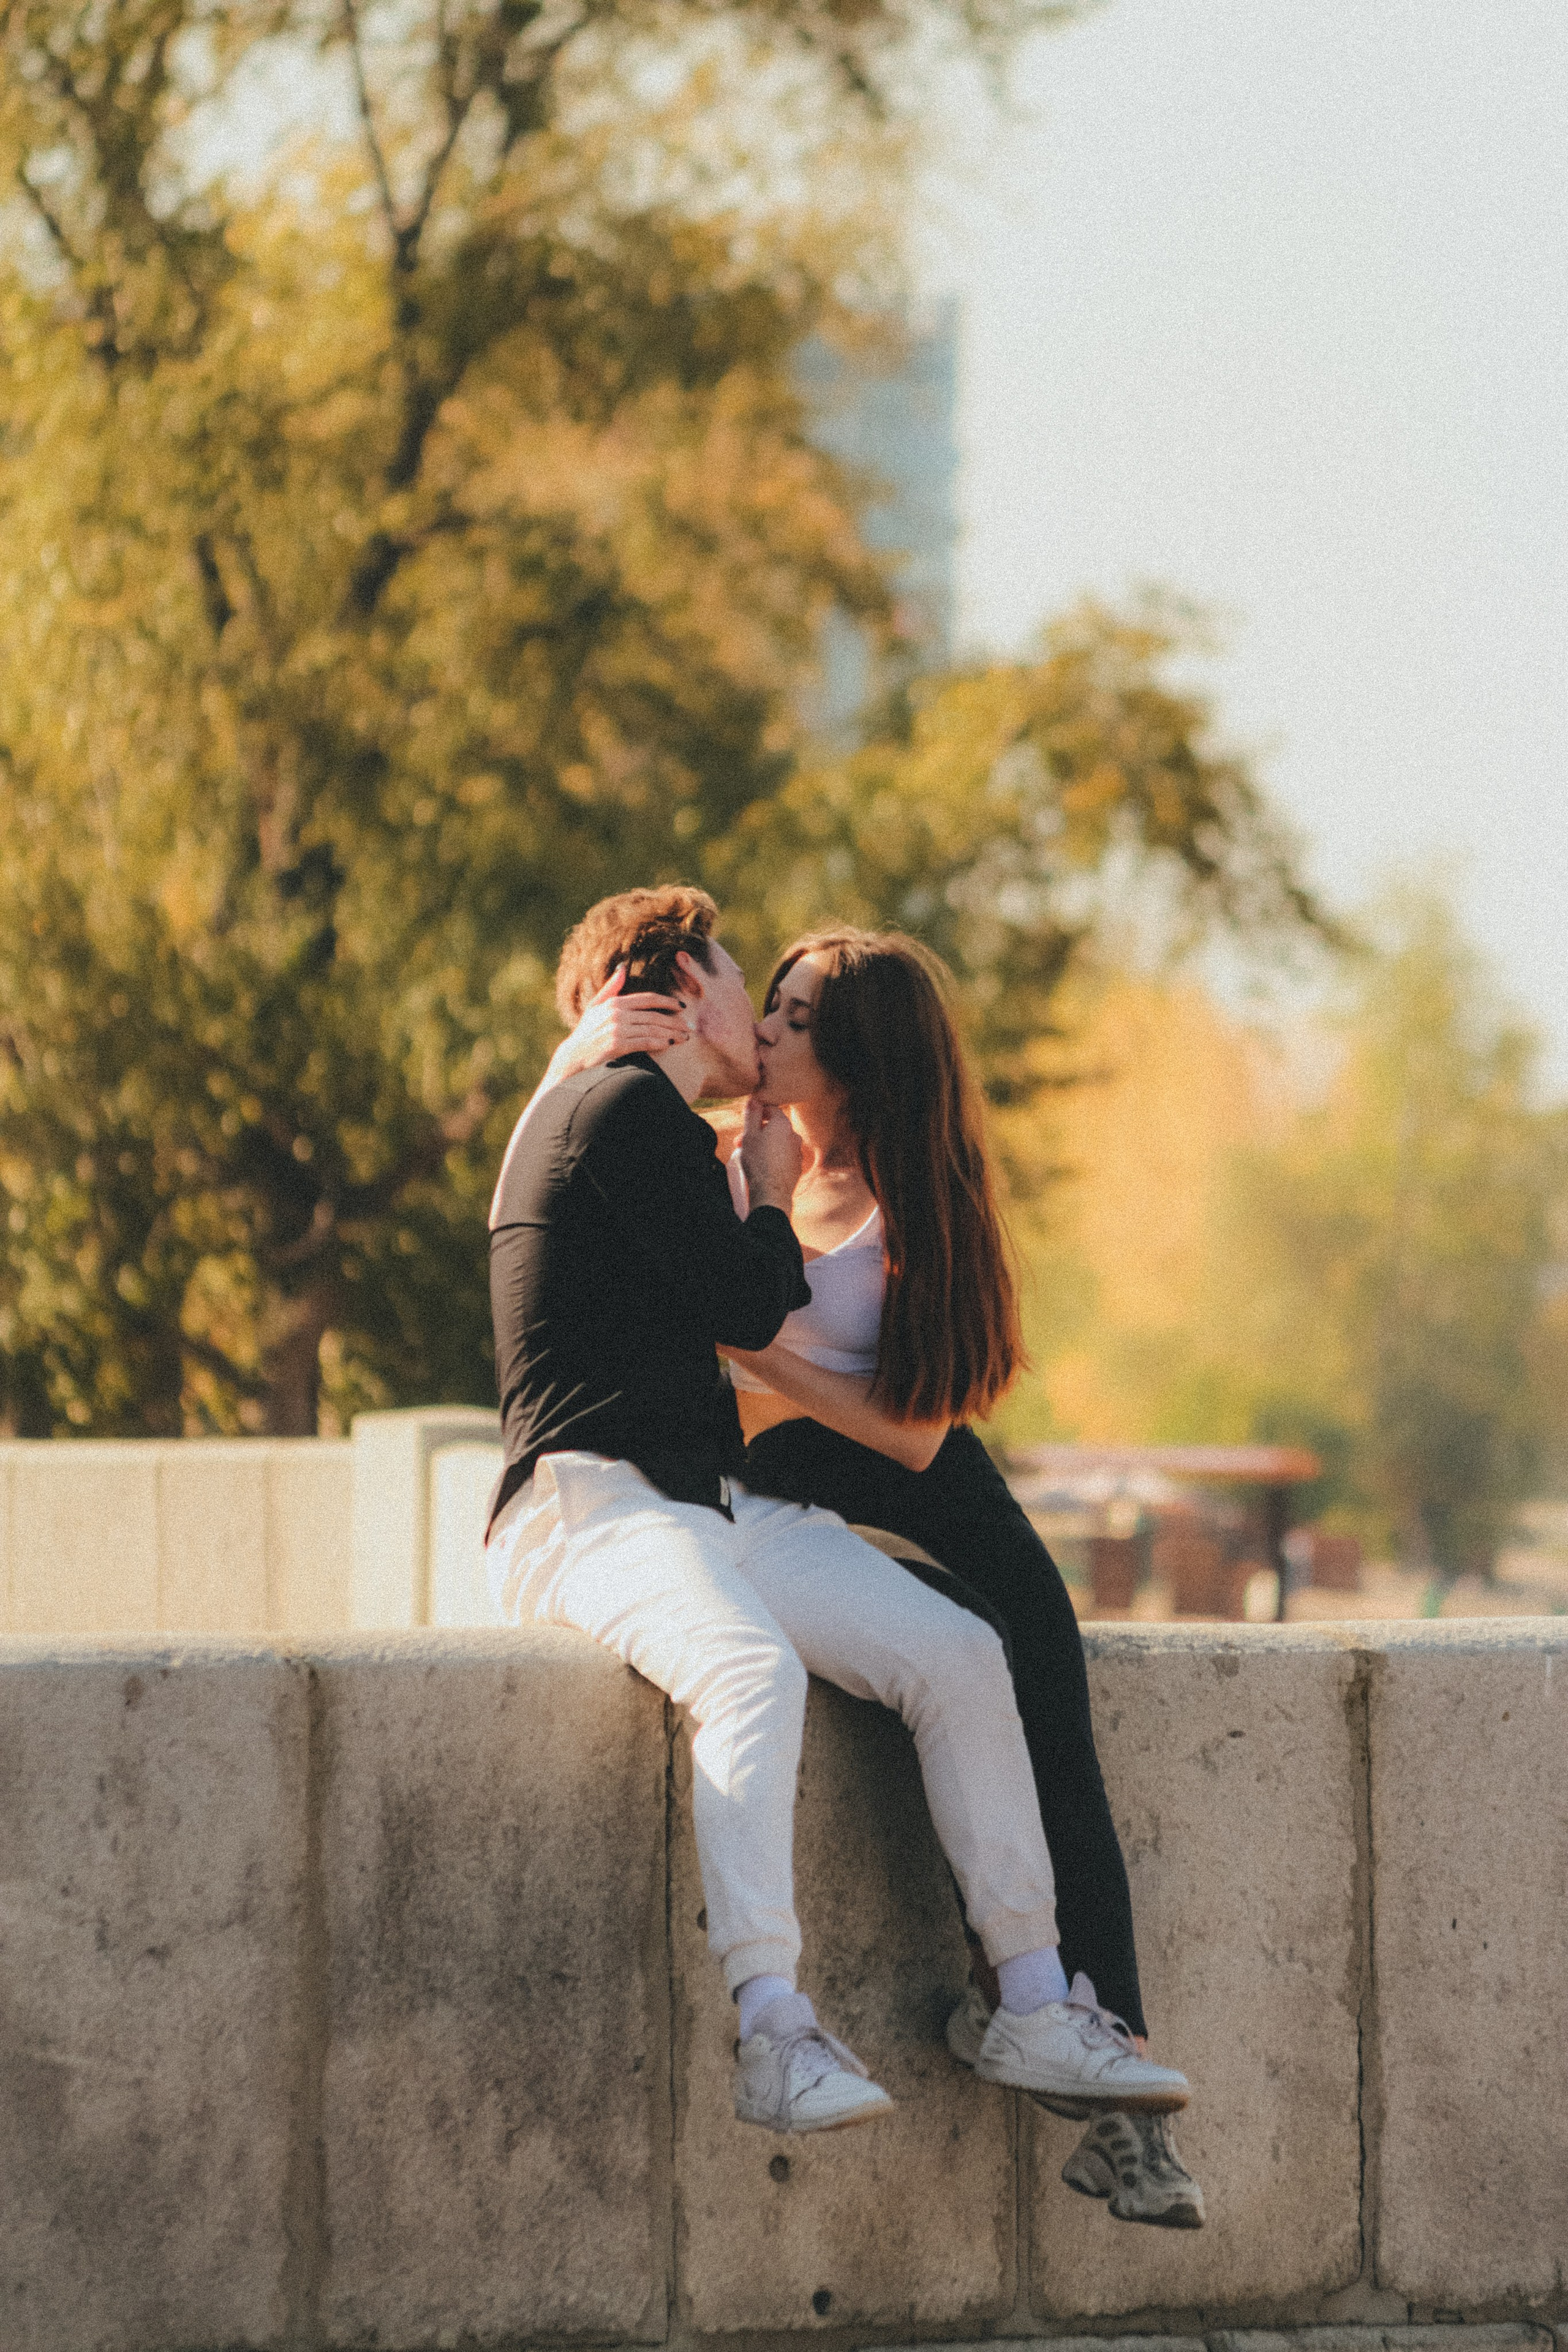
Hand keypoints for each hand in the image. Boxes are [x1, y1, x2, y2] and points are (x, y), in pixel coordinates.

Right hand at [547, 964, 689, 1083]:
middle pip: (654, 1015)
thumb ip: (611, 988)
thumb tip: (622, 968)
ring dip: (671, 1033)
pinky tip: (669, 1044)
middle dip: (675, 1021)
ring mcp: (616, 1029)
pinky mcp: (616, 1045)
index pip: (648, 999)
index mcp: (614, 1002)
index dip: (667, 1001)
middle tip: (690, 1026)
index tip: (682, 1006)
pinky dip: (659, 1043)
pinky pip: (644, 1042)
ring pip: (652, 1029)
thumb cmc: (585, 1032)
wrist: (572, 1057)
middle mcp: (616, 1014)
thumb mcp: (595, 1006)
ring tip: (685, 1037)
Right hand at [739, 1093, 800, 1211]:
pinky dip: (774, 1157)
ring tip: (750, 1156)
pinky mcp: (797, 1166)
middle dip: (757, 1132)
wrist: (771, 1192)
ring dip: (765, 1145)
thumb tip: (754, 1099)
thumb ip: (752, 1115)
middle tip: (741, 1143)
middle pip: (774, 1127)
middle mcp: (794, 1135)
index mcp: (782, 1124)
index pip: (771, 1109)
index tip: (746, 1122)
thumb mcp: (749, 1135)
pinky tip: (763, 1166)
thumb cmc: (758, 1162)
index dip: (757, 1113)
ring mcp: (797, 1151)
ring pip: (778, 1142)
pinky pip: (783, 1156)